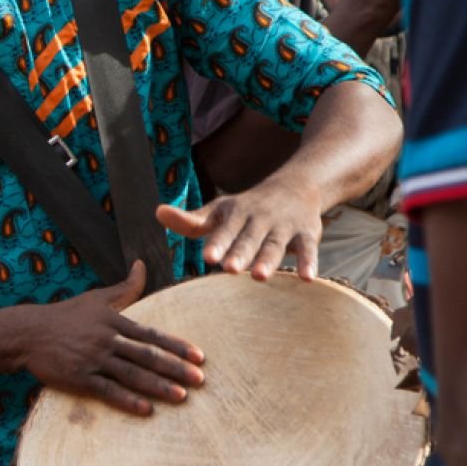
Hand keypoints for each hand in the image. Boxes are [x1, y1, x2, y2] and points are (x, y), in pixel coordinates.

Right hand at [26, 261, 204, 415]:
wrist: (28, 333)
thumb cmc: (65, 316)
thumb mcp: (96, 298)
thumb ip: (125, 286)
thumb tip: (142, 264)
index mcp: (114, 322)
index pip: (151, 335)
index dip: (177, 346)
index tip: (199, 357)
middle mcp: (107, 340)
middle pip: (147, 356)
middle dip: (176, 368)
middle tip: (200, 380)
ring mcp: (93, 359)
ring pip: (132, 374)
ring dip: (158, 386)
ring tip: (181, 396)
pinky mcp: (79, 377)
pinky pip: (107, 390)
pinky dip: (127, 400)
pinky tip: (146, 409)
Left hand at [156, 174, 323, 280]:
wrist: (296, 186)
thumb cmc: (247, 207)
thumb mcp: (219, 210)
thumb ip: (191, 220)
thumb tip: (157, 212)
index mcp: (236, 213)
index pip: (224, 230)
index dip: (217, 242)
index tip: (207, 257)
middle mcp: (259, 219)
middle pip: (248, 238)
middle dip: (239, 252)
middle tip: (228, 269)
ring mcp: (284, 226)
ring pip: (275, 244)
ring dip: (268, 260)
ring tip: (258, 277)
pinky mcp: (307, 234)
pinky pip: (309, 249)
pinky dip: (309, 262)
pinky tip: (308, 279)